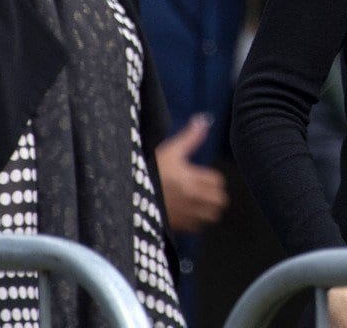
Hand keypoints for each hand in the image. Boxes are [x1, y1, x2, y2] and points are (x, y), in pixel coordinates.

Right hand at [154, 114, 229, 232]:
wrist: (127, 192)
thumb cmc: (150, 168)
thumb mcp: (170, 150)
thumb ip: (190, 137)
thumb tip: (203, 120)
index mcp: (190, 178)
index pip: (217, 181)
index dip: (213, 179)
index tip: (203, 177)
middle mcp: (190, 197)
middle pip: (219, 200)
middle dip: (216, 195)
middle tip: (206, 190)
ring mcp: (184, 213)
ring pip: (211, 215)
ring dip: (209, 209)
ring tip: (200, 202)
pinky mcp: (176, 226)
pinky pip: (197, 227)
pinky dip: (197, 221)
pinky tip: (188, 212)